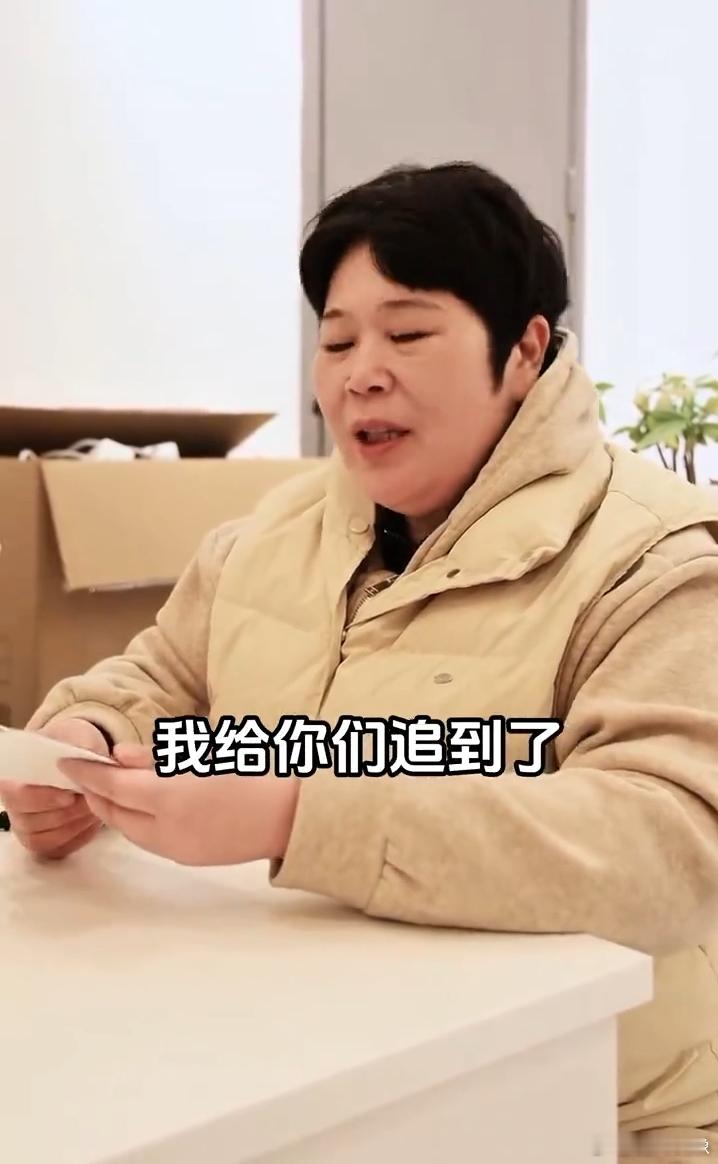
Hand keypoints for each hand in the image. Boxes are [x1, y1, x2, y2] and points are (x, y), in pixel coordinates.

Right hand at [0, 718, 108, 858]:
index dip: (42, 799)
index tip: (70, 795)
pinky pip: (59, 850)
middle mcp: (13, 806)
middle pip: (30, 823)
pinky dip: (79, 837)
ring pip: (45, 840)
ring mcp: (27, 827)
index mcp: (12, 778)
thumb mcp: (79, 737)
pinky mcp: (45, 843)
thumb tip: (86, 757)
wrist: (81, 760)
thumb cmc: (74, 746)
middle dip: (66, 814)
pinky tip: (93, 822)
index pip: (16, 796)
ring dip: (74, 826)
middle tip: (91, 802)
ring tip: (95, 809)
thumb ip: (81, 746)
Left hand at [61, 744, 300, 865]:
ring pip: (130, 830)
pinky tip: (143, 806)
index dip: (88, 774)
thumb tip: (119, 756)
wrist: (290, 814)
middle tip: (84, 774)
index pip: (114, 787)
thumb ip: (157, 758)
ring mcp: (178, 848)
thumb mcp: (204, 756)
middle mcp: (169, 829)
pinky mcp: (189, 857)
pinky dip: (138, 822)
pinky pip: (151, 839)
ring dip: (115, 809)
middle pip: (115, 814)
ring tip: (111, 788)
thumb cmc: (252, 774)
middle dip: (96, 794)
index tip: (68, 762)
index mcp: (172, 798)